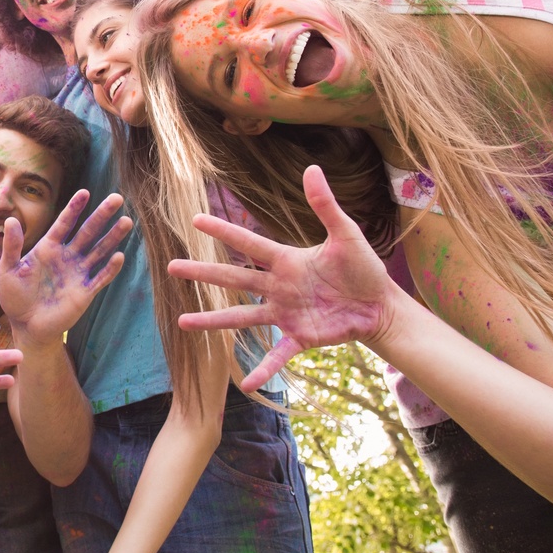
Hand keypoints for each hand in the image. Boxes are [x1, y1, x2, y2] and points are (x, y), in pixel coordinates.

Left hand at [0, 191, 129, 345]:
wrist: (26, 325)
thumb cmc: (14, 297)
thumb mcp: (8, 270)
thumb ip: (12, 246)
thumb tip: (9, 220)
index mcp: (48, 247)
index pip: (65, 223)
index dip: (74, 208)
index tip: (85, 193)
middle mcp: (67, 256)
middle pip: (88, 232)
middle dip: (102, 215)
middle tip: (117, 198)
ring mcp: (78, 273)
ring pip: (99, 250)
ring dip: (112, 237)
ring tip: (126, 222)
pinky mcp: (85, 292)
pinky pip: (100, 277)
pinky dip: (110, 268)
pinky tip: (119, 256)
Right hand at [167, 165, 397, 389]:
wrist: (380, 306)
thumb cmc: (363, 268)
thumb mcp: (346, 235)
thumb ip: (325, 205)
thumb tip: (312, 168)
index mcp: (287, 260)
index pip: (249, 243)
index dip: (224, 230)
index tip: (196, 219)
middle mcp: (278, 287)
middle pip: (234, 278)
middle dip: (204, 272)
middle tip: (172, 267)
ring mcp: (286, 314)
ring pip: (243, 317)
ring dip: (214, 321)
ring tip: (184, 323)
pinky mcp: (300, 337)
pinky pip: (277, 354)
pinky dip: (263, 369)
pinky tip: (246, 383)